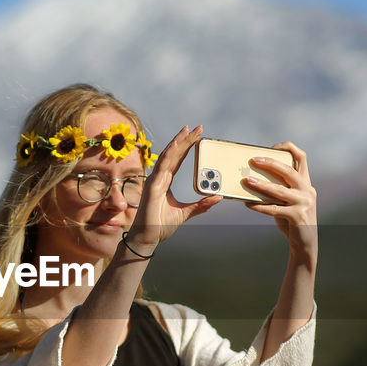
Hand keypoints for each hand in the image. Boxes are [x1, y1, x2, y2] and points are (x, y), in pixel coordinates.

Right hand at [124, 125, 221, 251]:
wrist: (149, 237)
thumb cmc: (161, 225)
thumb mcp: (187, 213)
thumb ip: (201, 205)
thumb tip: (218, 197)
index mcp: (166, 181)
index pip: (178, 159)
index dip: (187, 146)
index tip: (198, 136)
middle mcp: (160, 177)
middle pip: (174, 153)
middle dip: (185, 139)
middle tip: (198, 128)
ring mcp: (155, 180)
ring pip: (168, 156)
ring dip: (178, 142)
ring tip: (188, 130)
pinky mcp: (153, 186)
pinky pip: (161, 167)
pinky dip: (168, 154)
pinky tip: (176, 144)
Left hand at [242, 142, 317, 263]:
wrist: (305, 243)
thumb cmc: (292, 219)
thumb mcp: (288, 201)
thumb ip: (279, 189)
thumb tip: (253, 178)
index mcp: (306, 183)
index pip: (302, 157)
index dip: (288, 148)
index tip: (273, 147)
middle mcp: (308, 190)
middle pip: (289, 171)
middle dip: (270, 163)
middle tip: (253, 160)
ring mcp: (304, 203)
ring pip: (280, 190)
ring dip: (261, 185)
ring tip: (246, 180)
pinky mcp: (298, 217)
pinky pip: (275, 209)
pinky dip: (260, 206)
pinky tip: (248, 204)